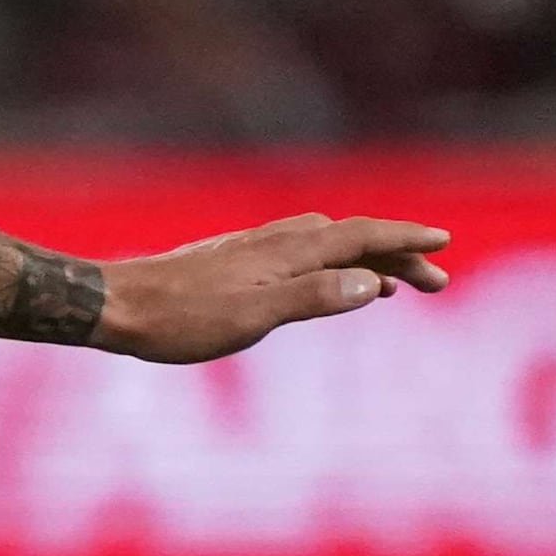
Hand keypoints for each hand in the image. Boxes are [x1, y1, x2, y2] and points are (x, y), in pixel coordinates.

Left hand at [90, 214, 451, 362]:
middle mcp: (275, 242)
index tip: (442, 244)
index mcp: (288, 252)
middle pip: (350, 240)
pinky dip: (327, 267)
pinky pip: (297, 257)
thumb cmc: (179, 319)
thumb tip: (371, 284)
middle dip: (396, 256)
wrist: (113, 306)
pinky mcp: (232, 264)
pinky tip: (321, 286)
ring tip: (393, 285)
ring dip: (364, 261)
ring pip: (324, 246)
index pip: (361, 237)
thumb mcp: (252, 317)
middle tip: (435, 283)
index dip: (404, 240)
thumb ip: (312, 298)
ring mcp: (252, 251)